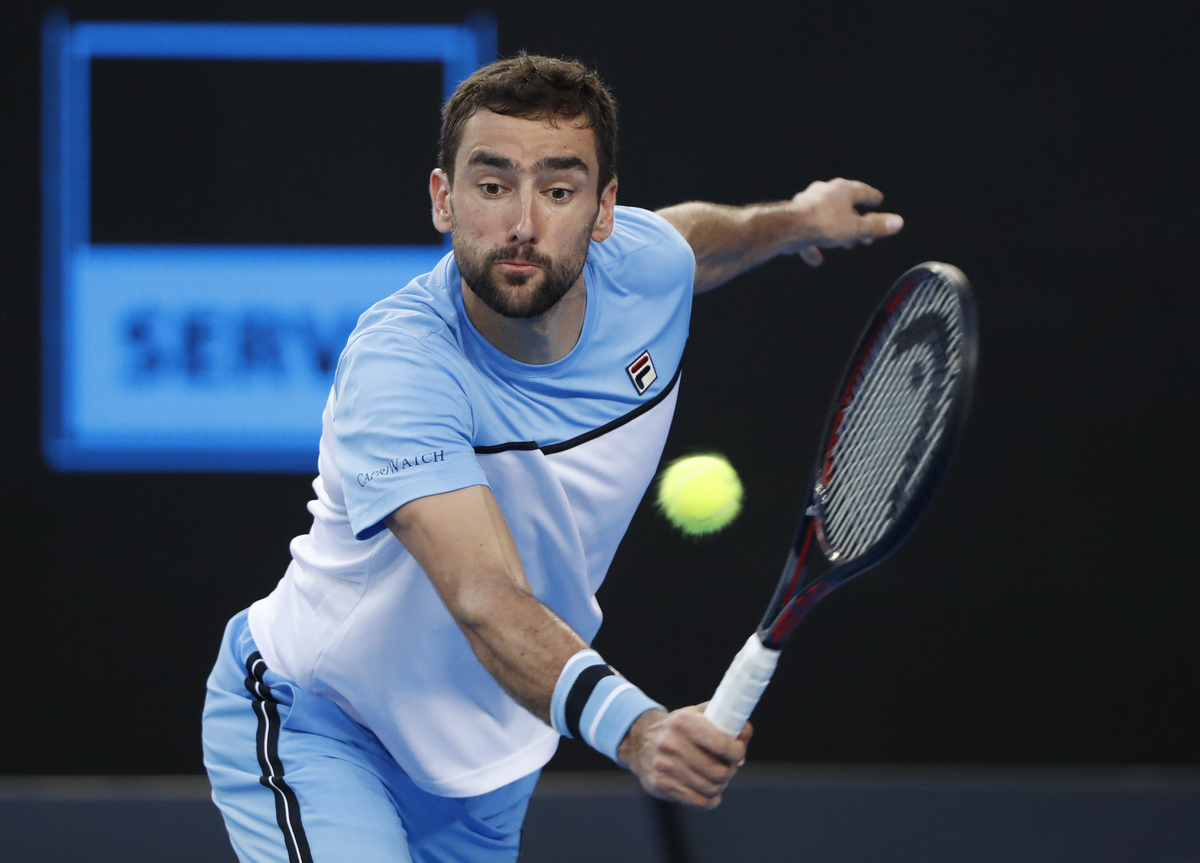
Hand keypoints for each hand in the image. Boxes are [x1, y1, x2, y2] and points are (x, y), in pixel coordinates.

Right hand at [618, 705, 751, 808]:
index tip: (738, 753)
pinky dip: (710, 799)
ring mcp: (664, 766)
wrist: (639, 740)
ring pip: (710, 788)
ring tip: (717, 777)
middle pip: (718, 771)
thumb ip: (724, 720)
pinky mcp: (660, 785)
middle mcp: (671, 744)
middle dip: (729, 770)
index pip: (720, 744)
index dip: (737, 752)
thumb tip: (745, 732)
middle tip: (729, 767)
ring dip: (720, 785)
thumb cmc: (677, 727)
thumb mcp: (696, 715)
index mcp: (683, 722)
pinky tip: (710, 792)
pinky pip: (698, 801)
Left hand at [789, 178, 903, 266]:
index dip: (872, 198)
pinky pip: (807, 232)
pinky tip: (816, 259)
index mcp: (841, 190)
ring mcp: (807, 204)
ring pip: (827, 218)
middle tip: (864, 236)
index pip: (862, 191)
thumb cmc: (822, 224)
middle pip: (844, 207)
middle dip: (855, 222)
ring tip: (845, 244)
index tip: (878, 201)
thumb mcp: (855, 228)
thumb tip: (898, 222)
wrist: (787, 228)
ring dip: (837, 232)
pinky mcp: (794, 219)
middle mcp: (824, 192)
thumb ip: (876, 226)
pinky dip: (814, 245)